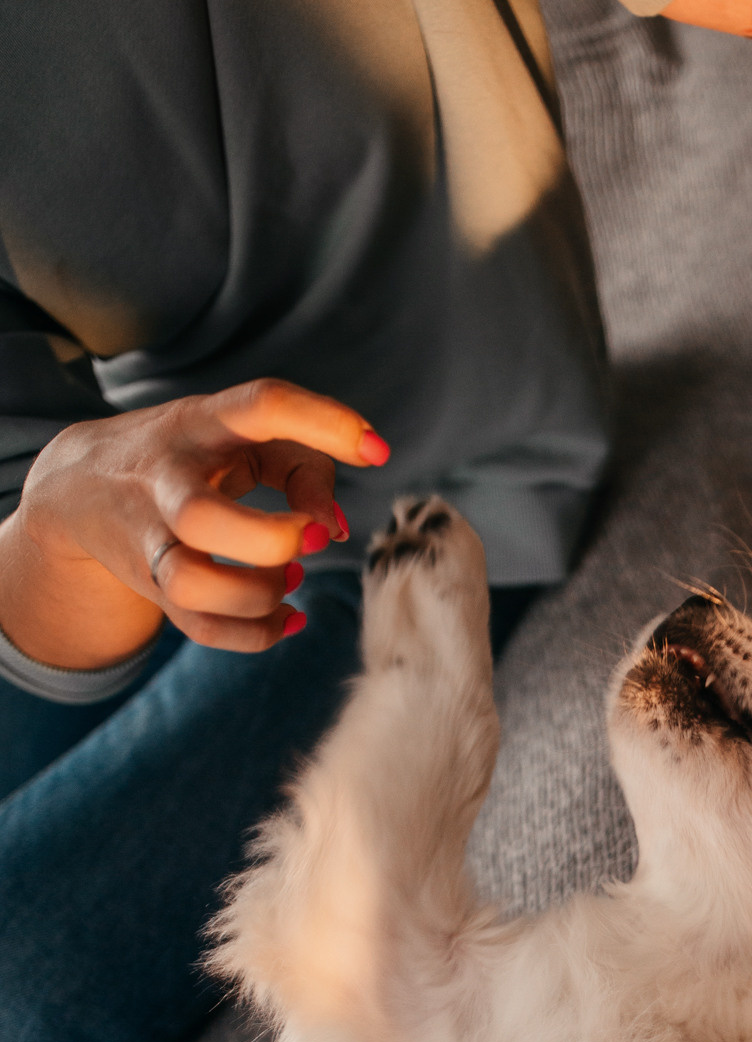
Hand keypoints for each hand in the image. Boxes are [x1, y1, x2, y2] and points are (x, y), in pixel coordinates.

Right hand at [0, 380, 389, 667]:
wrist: (83, 486)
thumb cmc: (195, 456)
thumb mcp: (243, 438)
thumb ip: (306, 466)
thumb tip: (333, 530)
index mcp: (200, 424)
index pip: (260, 406)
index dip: (324, 424)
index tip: (377, 453)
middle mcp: (164, 480)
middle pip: (200, 517)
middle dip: (270, 540)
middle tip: (311, 539)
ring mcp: (150, 538)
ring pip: (190, 584)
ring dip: (256, 595)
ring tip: (291, 579)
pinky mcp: (151, 585)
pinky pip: (198, 628)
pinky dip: (255, 635)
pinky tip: (288, 617)